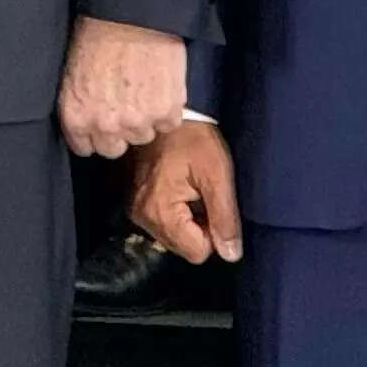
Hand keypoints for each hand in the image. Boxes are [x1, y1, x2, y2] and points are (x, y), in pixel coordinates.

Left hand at [58, 16, 190, 158]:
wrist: (131, 12)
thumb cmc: (98, 32)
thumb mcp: (73, 73)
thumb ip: (81, 106)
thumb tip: (89, 119)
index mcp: (76, 116)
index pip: (85, 147)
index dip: (95, 132)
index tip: (102, 120)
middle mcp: (106, 125)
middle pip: (114, 148)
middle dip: (119, 130)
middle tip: (125, 104)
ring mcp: (137, 121)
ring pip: (143, 135)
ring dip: (145, 118)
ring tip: (144, 88)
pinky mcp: (166, 112)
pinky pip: (169, 123)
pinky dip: (168, 108)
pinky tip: (161, 86)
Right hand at [129, 119, 244, 263]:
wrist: (170, 110)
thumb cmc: (194, 138)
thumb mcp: (217, 175)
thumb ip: (225, 218)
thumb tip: (231, 256)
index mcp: (159, 211)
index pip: (196, 251)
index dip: (212, 231)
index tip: (211, 200)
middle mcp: (141, 216)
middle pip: (183, 246)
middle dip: (199, 226)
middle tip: (201, 191)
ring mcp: (135, 209)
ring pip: (174, 236)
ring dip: (187, 219)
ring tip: (190, 186)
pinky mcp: (135, 200)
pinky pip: (163, 222)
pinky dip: (176, 210)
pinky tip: (180, 186)